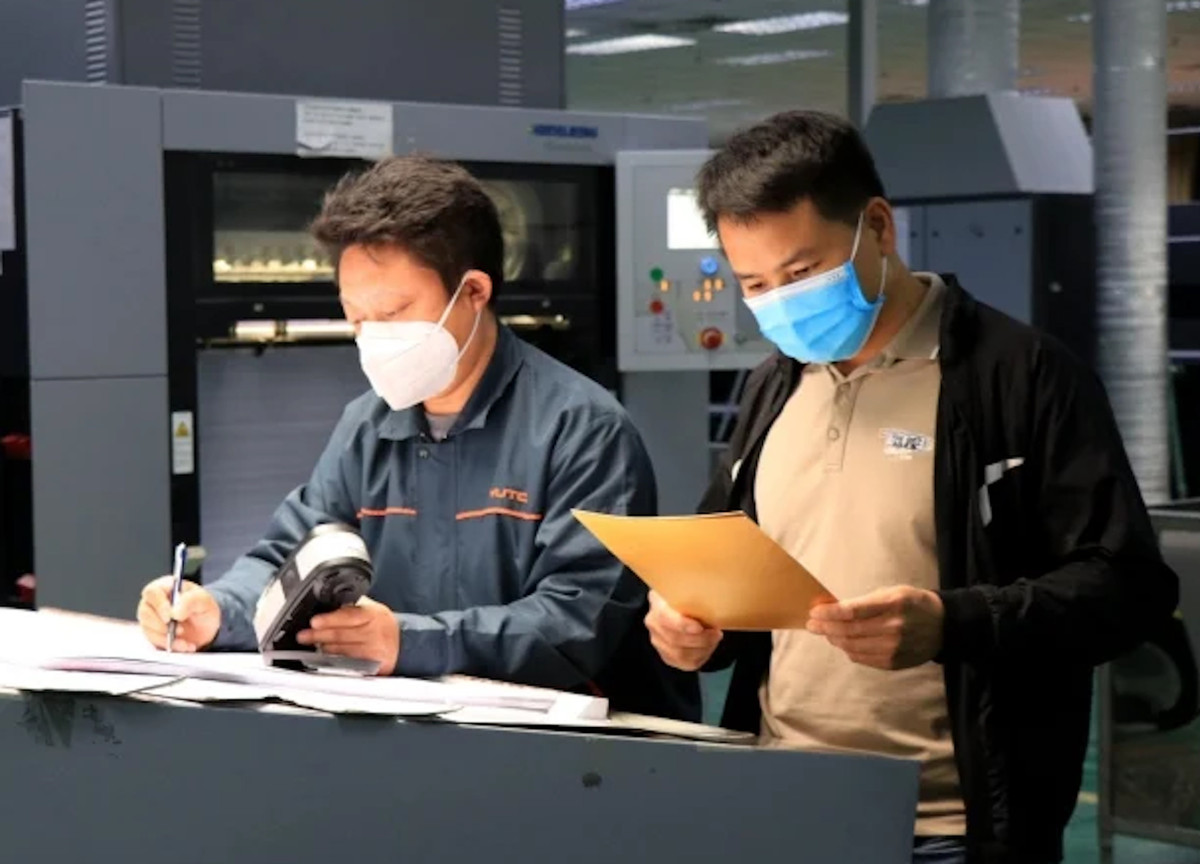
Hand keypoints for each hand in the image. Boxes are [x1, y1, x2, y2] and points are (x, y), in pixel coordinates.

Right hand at [137, 576, 220, 652]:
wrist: (207, 625)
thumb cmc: (203, 607)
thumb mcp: (204, 600)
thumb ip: (190, 601)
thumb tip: (174, 612)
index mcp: (165, 587)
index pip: (152, 592)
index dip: (159, 605)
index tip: (170, 617)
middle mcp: (154, 602)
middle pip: (145, 612)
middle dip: (162, 625)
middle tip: (180, 629)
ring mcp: (151, 618)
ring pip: (148, 629)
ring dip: (166, 637)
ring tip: (185, 639)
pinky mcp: (153, 633)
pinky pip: (154, 641)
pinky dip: (170, 645)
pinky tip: (184, 645)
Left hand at [297, 597, 399, 675]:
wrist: (404, 645)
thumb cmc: (384, 626)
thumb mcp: (374, 610)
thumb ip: (353, 608)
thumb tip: (328, 607)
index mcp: (374, 614)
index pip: (349, 616)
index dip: (330, 619)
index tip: (314, 622)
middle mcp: (375, 632)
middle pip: (342, 634)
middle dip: (320, 635)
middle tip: (304, 636)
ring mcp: (374, 650)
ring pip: (343, 650)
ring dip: (324, 648)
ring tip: (312, 646)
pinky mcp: (372, 665)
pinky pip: (349, 662)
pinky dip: (335, 660)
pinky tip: (325, 658)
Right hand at [644, 590, 722, 671]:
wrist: (679, 607)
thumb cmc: (686, 596)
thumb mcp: (687, 587)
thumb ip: (694, 588)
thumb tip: (713, 586)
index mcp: (657, 602)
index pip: (664, 617)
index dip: (682, 625)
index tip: (699, 627)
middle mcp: (653, 623)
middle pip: (675, 639)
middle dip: (700, 639)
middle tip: (716, 633)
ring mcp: (658, 641)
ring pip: (681, 654)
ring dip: (703, 648)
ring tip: (714, 638)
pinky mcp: (667, 656)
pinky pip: (686, 663)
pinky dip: (702, 656)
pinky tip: (708, 647)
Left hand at [806, 586, 943, 669]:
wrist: (943, 626)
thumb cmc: (912, 603)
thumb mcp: (892, 592)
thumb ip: (864, 602)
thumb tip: (834, 609)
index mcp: (892, 605)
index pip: (851, 611)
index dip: (829, 613)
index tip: (815, 612)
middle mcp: (893, 628)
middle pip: (848, 631)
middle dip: (825, 627)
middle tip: (812, 624)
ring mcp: (893, 648)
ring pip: (852, 647)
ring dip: (834, 640)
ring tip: (826, 633)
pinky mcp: (893, 663)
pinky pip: (862, 658)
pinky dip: (848, 650)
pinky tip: (843, 643)